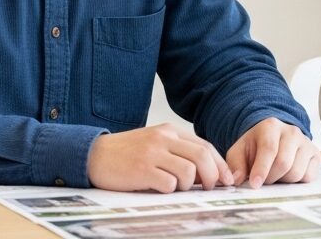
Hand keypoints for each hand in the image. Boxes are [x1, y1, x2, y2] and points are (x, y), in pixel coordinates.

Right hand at [87, 123, 233, 192]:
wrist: (94, 155)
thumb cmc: (127, 154)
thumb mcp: (155, 144)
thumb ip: (178, 152)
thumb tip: (207, 172)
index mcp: (170, 131)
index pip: (205, 146)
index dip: (219, 164)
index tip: (226, 179)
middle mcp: (163, 138)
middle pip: (202, 156)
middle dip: (212, 176)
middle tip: (209, 188)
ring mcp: (152, 153)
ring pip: (189, 171)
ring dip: (189, 185)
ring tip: (176, 187)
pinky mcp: (142, 169)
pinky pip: (169, 184)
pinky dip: (170, 190)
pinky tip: (160, 188)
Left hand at [225, 118, 319, 187]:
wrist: (274, 139)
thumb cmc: (255, 147)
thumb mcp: (239, 152)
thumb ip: (235, 165)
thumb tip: (236, 180)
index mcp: (270, 126)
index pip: (269, 149)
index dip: (261, 169)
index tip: (254, 185)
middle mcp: (292, 132)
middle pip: (284, 163)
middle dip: (271, 178)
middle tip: (263, 180)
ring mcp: (306, 142)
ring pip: (296, 172)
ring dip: (283, 181)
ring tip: (276, 175)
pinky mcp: (315, 154)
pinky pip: (309, 176)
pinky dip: (297, 182)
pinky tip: (288, 175)